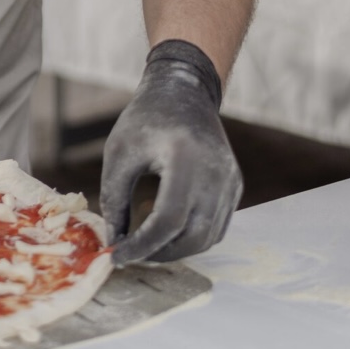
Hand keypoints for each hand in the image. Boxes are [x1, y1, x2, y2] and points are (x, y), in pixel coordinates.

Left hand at [100, 41, 241, 265]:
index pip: (168, 219)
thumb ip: (114, 199)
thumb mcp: (119, 154)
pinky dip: (192, 237)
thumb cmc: (146, 120)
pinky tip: (167, 228)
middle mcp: (216, 172)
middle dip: (159, 253)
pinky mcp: (235, 186)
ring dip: (176, 249)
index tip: (117, 255)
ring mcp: (230, 181)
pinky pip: (216, 227)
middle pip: (192, 236)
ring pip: (207, 238)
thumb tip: (116, 242)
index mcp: (184, 158)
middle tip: (131, 252)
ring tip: (147, 240)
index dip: (142, 245)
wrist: (184, 93)